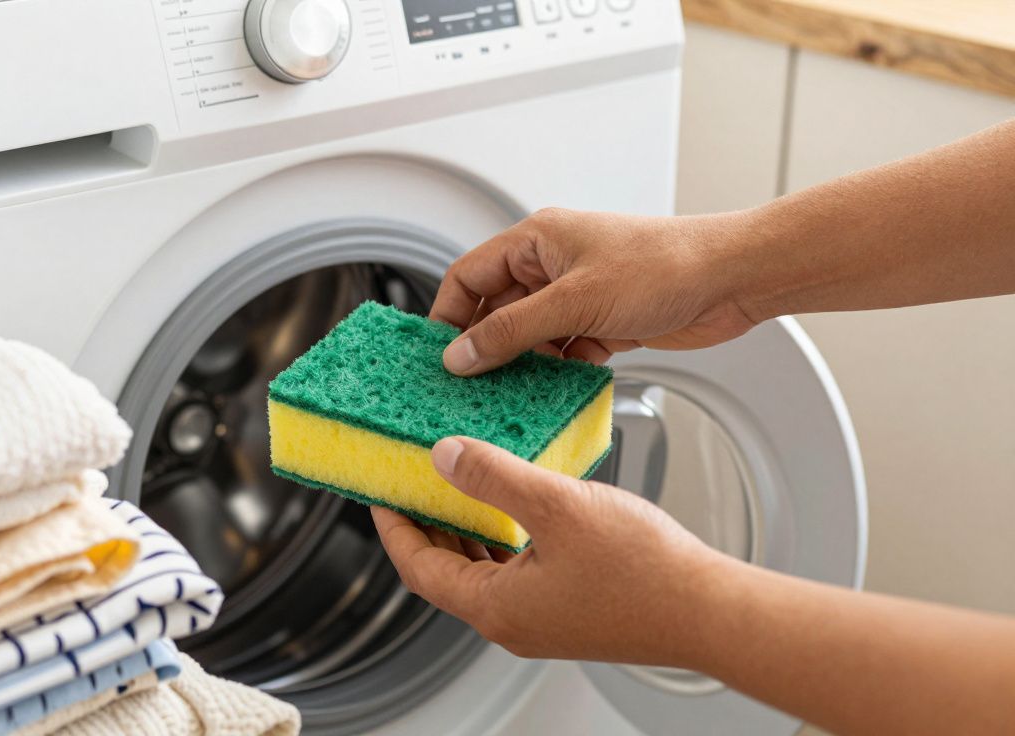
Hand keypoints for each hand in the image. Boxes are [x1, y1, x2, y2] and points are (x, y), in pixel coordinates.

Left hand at [372, 435, 726, 664]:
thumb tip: (443, 456)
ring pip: (481, 569)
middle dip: (426, 522)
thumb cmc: (644, 570)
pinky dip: (501, 535)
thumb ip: (494, 477)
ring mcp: (540, 617)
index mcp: (495, 607)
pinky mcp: (566, 607)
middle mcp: (511, 621)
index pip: (417, 567)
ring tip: (457, 480)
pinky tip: (514, 501)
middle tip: (414, 477)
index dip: (393, 525)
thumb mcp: (556, 506)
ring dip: (465, 527)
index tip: (378, 489)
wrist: (709, 610)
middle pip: (445, 570)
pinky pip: (514, 569)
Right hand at [433, 208, 758, 374]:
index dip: (448, 316)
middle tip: (466, 386)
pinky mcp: (602, 323)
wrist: (731, 279)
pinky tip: (552, 391)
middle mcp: (552, 265)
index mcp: (537, 240)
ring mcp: (578, 295)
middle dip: (484, 347)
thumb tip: (461, 354)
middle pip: (496, 310)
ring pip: (529, 336)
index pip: (469, 276)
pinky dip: (555, 372)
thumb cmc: (664, 265)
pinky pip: (561, 352)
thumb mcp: (574, 302)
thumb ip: (512, 331)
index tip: (436, 356)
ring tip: (508, 394)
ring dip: (521, 365)